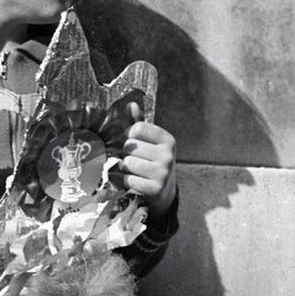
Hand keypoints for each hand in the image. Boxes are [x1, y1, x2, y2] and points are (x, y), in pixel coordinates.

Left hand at [118, 104, 176, 218]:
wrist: (165, 190)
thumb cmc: (154, 162)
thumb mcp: (151, 142)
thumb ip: (140, 123)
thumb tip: (131, 105)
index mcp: (167, 139)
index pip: (137, 128)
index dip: (130, 136)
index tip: (137, 144)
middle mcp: (168, 154)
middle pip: (130, 147)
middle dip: (128, 154)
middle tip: (136, 160)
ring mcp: (163, 172)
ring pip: (127, 163)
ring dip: (126, 169)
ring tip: (136, 171)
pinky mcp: (156, 188)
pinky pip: (129, 180)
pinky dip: (128, 182)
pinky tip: (137, 181)